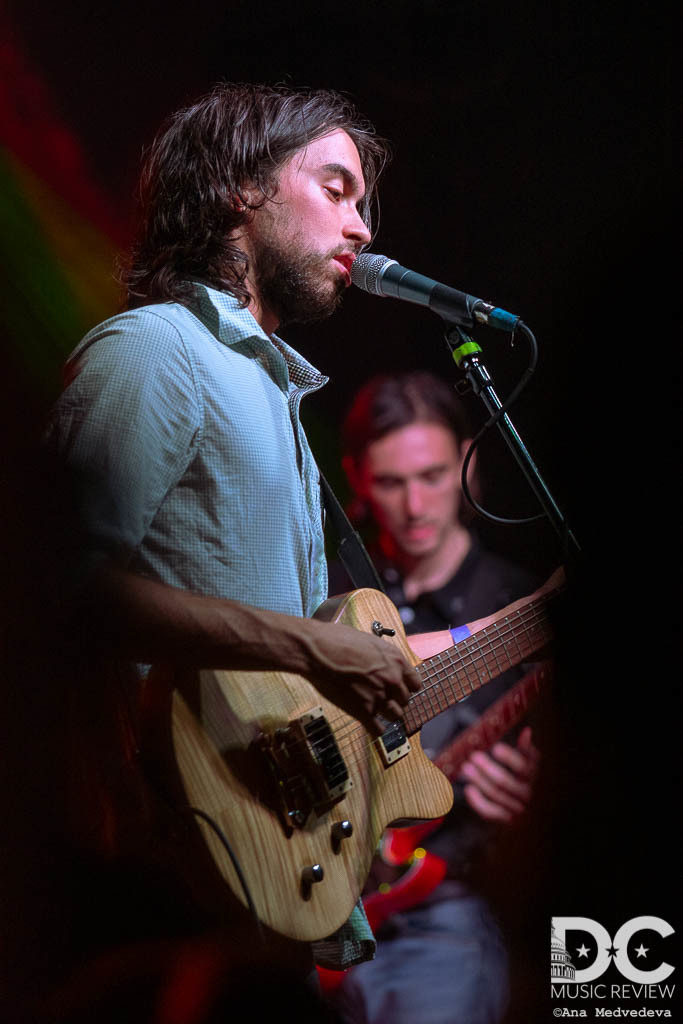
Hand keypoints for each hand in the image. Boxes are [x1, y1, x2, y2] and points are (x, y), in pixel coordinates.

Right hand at [299, 619, 421, 737]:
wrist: (316, 650)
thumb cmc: (337, 640)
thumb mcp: (369, 640)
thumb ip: (382, 657)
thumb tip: (384, 663)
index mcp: (396, 660)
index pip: (416, 684)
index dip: (406, 687)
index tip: (399, 690)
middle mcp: (392, 680)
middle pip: (405, 701)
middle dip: (395, 700)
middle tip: (383, 698)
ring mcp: (378, 697)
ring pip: (396, 716)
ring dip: (387, 714)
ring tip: (377, 711)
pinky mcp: (362, 711)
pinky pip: (378, 730)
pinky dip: (375, 729)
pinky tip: (370, 724)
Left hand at [460, 726, 539, 822]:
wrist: (528, 810)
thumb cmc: (523, 778)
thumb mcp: (529, 763)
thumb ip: (526, 750)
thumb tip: (527, 732)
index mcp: (534, 777)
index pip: (523, 767)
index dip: (509, 758)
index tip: (495, 748)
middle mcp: (527, 794)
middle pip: (504, 782)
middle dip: (487, 768)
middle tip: (473, 756)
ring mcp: (518, 808)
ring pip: (495, 795)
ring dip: (478, 780)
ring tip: (465, 767)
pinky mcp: (507, 820)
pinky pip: (491, 812)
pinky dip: (478, 801)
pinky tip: (469, 789)